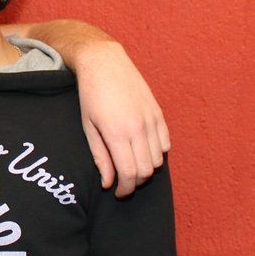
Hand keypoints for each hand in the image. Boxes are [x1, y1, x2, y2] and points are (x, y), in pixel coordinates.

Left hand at [74, 41, 169, 196]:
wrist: (104, 63)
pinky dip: (157, 153)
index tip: (117, 192)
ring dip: (147, 168)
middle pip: (146, 171)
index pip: (130, 174)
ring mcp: (151, 120)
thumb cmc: (90, 96)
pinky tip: (143, 150)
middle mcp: (139, 128)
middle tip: (122, 182)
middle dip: (135, 182)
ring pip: (158, 159)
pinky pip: (165, 143)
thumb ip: (100, 157)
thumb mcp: (89, 128)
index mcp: (118, 133)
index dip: (125, 189)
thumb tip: (108, 183)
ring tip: (131, 165)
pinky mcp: (158, 112)